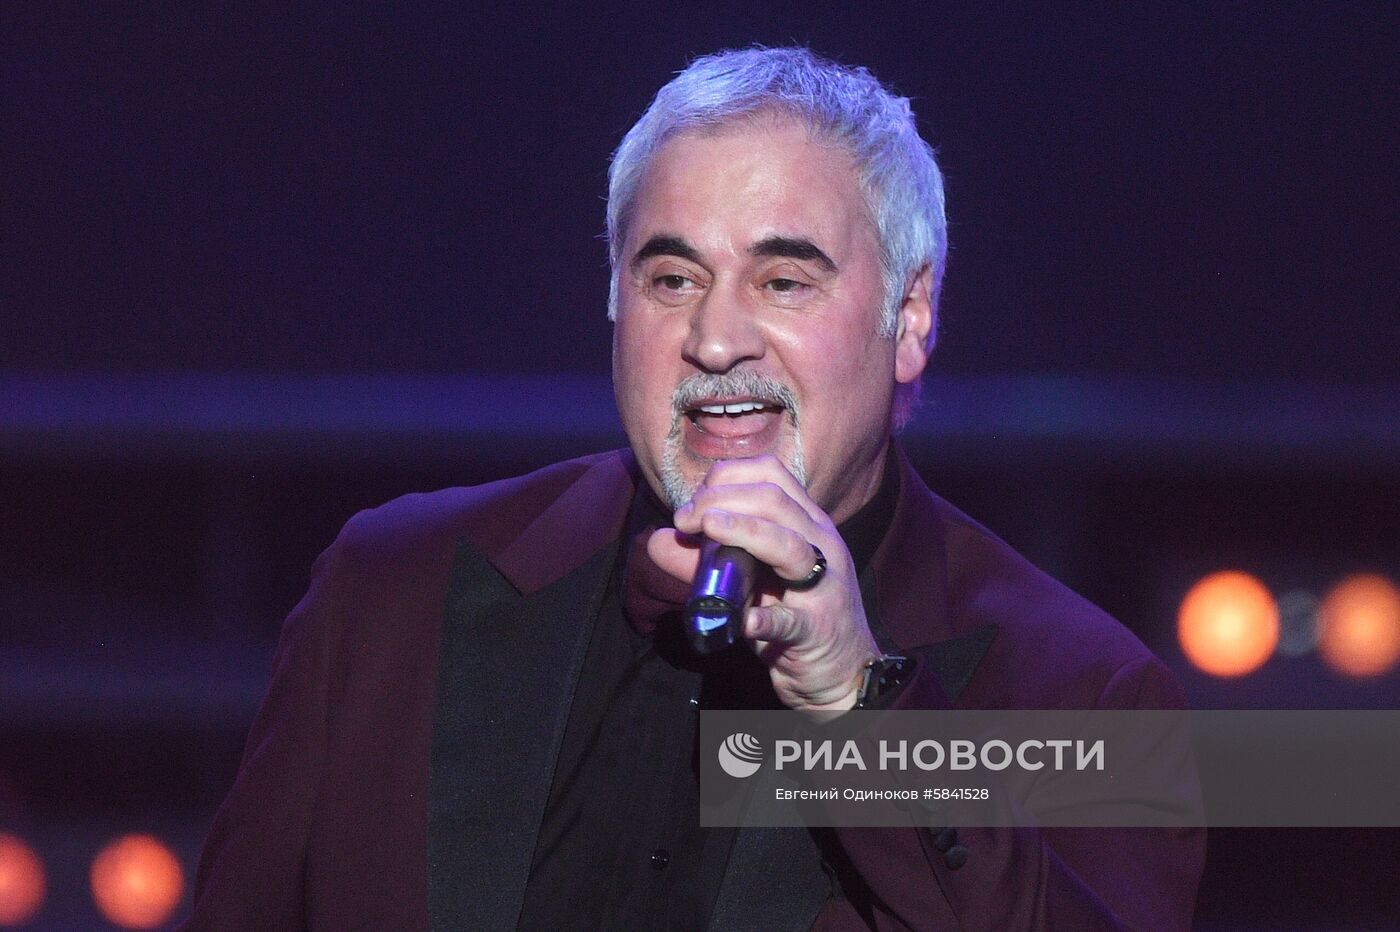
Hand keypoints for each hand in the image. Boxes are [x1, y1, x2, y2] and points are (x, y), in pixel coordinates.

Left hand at [645, 455, 879, 711]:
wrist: (841, 672)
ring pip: (790, 546)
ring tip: (708, 529)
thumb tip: (656, 540)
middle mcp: (821, 544)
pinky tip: (744, 618)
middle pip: (774, 501)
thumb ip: (704, 561)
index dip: (726, 477)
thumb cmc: (791, 614)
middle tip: (684, 519)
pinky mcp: (817, 630)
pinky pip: (792, 620)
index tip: (693, 502)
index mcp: (807, 523)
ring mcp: (824, 586)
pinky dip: (766, 617)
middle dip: (721, 500)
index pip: (771, 473)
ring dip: (746, 532)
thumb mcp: (749, 581)